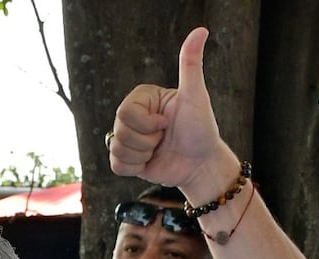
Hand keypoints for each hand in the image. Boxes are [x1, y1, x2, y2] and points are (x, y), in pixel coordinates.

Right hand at [110, 26, 242, 202]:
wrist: (202, 164)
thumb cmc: (201, 129)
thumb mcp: (196, 96)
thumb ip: (190, 64)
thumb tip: (200, 31)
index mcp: (143, 98)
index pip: (125, 112)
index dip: (147, 124)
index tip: (167, 123)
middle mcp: (133, 117)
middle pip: (119, 130)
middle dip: (146, 141)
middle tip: (164, 138)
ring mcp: (130, 138)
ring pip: (117, 148)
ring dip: (142, 155)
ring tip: (158, 150)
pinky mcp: (129, 159)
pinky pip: (116, 165)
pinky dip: (134, 167)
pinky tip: (150, 162)